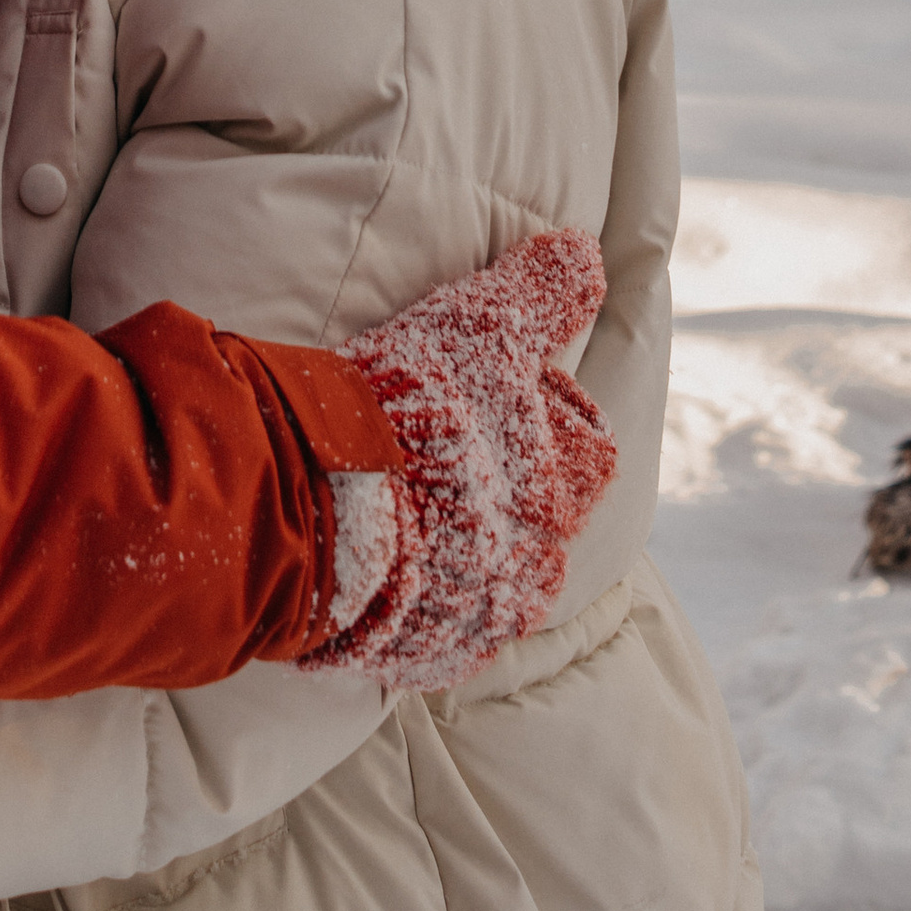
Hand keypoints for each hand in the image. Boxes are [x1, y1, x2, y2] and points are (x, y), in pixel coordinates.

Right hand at [306, 228, 616, 692]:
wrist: (321, 504)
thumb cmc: (409, 409)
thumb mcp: (479, 327)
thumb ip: (538, 292)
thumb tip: (588, 253)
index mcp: (556, 493)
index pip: (587, 447)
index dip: (547, 410)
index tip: (500, 391)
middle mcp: (534, 568)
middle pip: (545, 522)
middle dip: (512, 489)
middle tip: (454, 453)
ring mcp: (479, 619)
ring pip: (494, 580)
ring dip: (466, 548)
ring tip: (414, 512)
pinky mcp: (423, 657)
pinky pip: (437, 631)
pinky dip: (419, 600)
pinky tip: (385, 564)